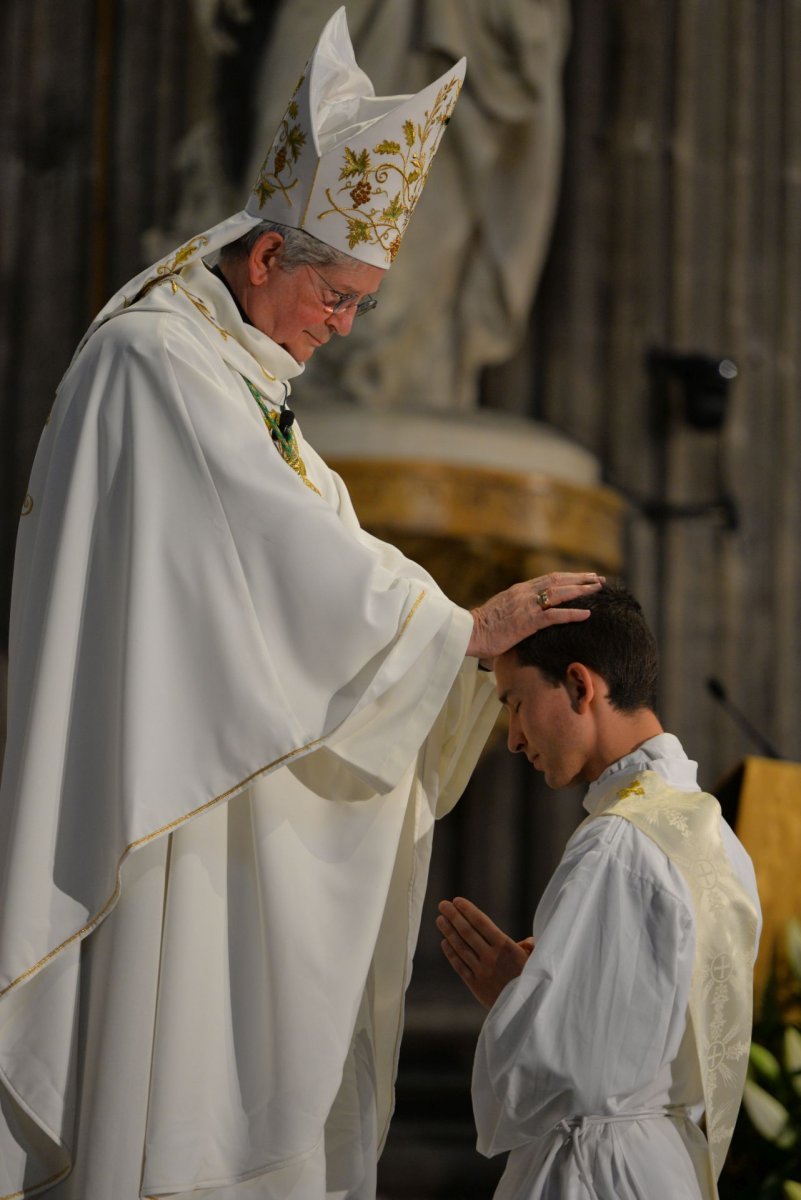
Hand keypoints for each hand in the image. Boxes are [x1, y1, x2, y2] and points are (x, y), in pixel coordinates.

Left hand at [436, 897, 532, 1009]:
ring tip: (440, 920)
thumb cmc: (535, 981)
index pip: (481, 923)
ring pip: (461, 948)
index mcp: (506, 946)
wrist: (530, 1011)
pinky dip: (451, 954)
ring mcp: (482, 971)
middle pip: (467, 932)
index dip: (468, 910)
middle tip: (442, 905)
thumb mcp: (536, 960)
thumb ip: (528, 948)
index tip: (457, 901)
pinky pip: (460, 966)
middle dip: (454, 916)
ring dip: (448, 932)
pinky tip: (444, 943)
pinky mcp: (476, 985)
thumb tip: (526, 942)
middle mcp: (491, 957)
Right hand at [466, 572, 603, 660]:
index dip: (568, 577)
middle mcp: (524, 594)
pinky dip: (572, 613)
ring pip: (559, 593)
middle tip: (598, 578)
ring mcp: (526, 606)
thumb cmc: (482, 628)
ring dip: (581, 590)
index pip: (549, 579)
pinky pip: (554, 616)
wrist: (467, 633)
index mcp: (518, 591)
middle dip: (580, 579)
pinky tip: (587, 613)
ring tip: (598, 589)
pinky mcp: (527, 622)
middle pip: (558, 581)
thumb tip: (527, 614)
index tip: (584, 576)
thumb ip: (516, 609)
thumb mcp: (501, 612)